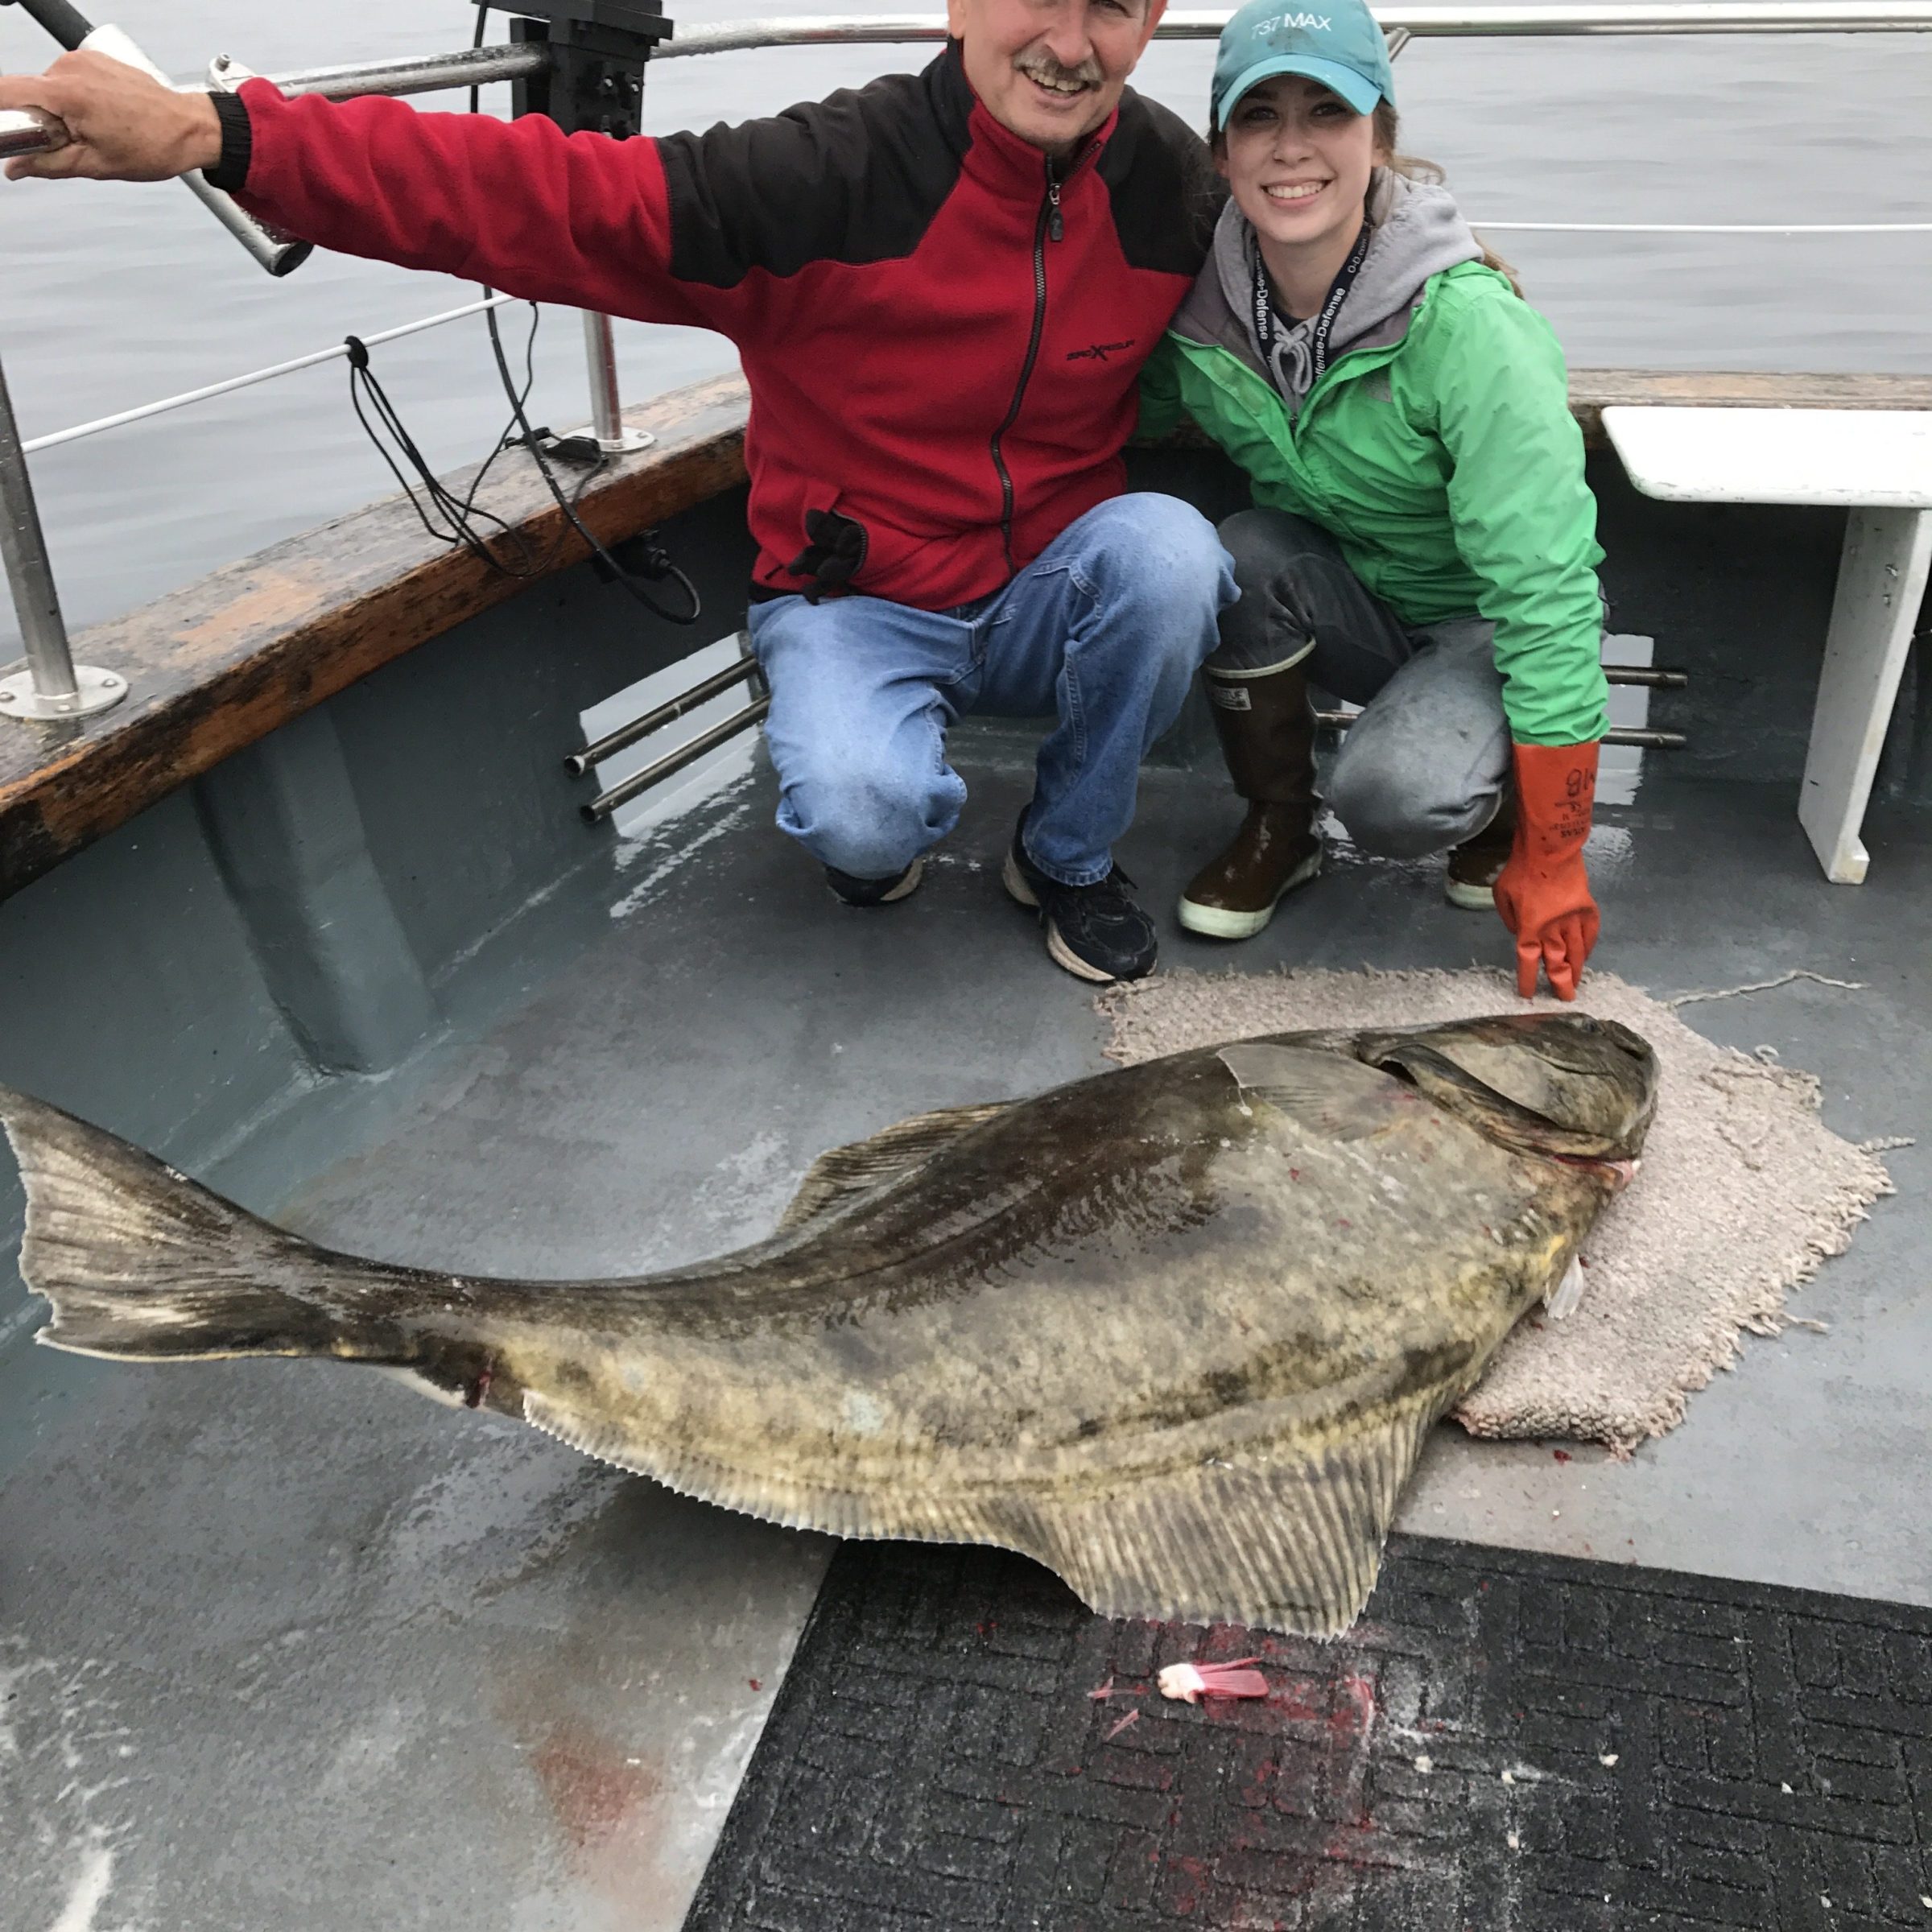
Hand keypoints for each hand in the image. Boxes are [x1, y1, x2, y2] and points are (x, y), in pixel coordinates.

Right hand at [0, 51, 221, 182]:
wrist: (191, 128)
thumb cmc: (156, 145)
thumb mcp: (95, 165)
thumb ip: (47, 164)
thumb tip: (16, 166)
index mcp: (66, 92)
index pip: (4, 92)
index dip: (0, 114)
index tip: (9, 134)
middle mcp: (70, 68)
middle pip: (28, 94)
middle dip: (38, 121)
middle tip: (70, 143)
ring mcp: (82, 60)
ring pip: (49, 90)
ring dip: (60, 112)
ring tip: (95, 131)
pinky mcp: (93, 59)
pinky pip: (68, 81)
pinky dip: (75, 100)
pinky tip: (102, 117)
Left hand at [1493, 740, 1600, 1000]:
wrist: (1550, 848)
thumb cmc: (1520, 870)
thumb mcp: (1502, 896)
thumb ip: (1511, 920)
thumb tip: (1520, 934)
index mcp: (1529, 928)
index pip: (1528, 961)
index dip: (1527, 979)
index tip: (1527, 994)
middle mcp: (1553, 929)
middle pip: (1557, 963)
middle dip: (1559, 983)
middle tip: (1565, 999)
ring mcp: (1574, 920)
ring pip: (1576, 953)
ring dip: (1576, 970)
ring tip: (1576, 984)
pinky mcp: (1588, 909)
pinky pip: (1590, 934)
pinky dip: (1588, 948)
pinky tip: (1585, 956)